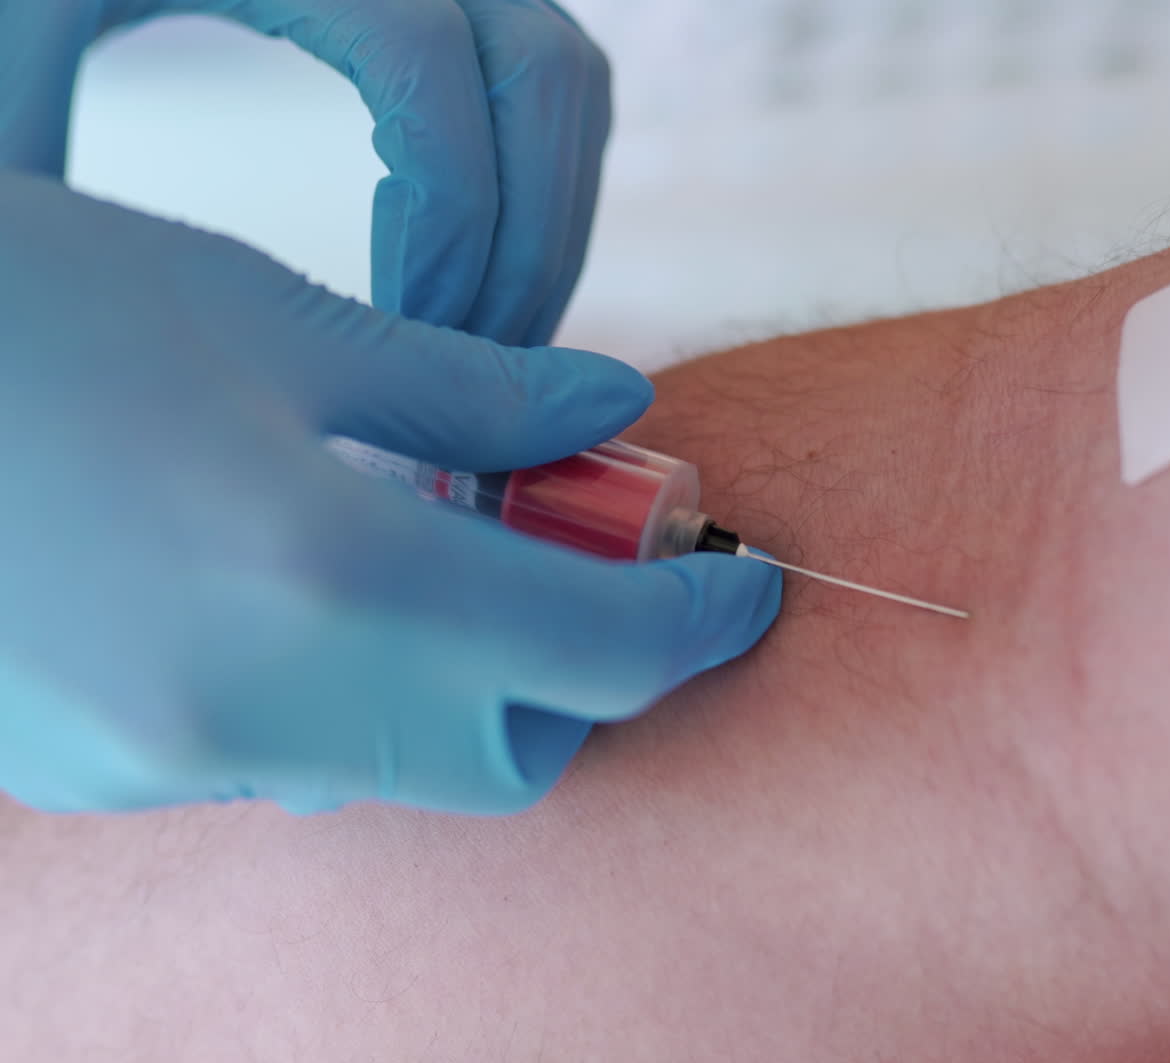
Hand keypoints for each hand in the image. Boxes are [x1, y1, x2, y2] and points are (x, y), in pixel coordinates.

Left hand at [0, 0, 609, 342]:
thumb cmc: (18, 21)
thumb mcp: (11, 89)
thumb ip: (49, 170)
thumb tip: (164, 339)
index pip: (426, 55)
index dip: (450, 214)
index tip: (410, 342)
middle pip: (540, 67)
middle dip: (525, 245)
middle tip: (468, 371)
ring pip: (565, 78)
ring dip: (549, 228)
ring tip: (478, 344)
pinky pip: (550, 81)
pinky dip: (543, 191)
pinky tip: (468, 278)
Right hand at [0, 174, 780, 814]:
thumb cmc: (29, 306)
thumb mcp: (271, 322)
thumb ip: (471, 394)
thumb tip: (612, 410)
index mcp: (324, 575)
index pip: (598, 649)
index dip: (696, 619)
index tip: (743, 582)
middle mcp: (260, 708)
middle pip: (520, 751)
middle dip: (583, 674)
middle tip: (583, 565)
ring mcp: (179, 762)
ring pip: (412, 770)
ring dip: (472, 686)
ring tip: (446, 563)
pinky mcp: (117, 775)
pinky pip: (303, 761)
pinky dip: (360, 699)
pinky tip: (314, 601)